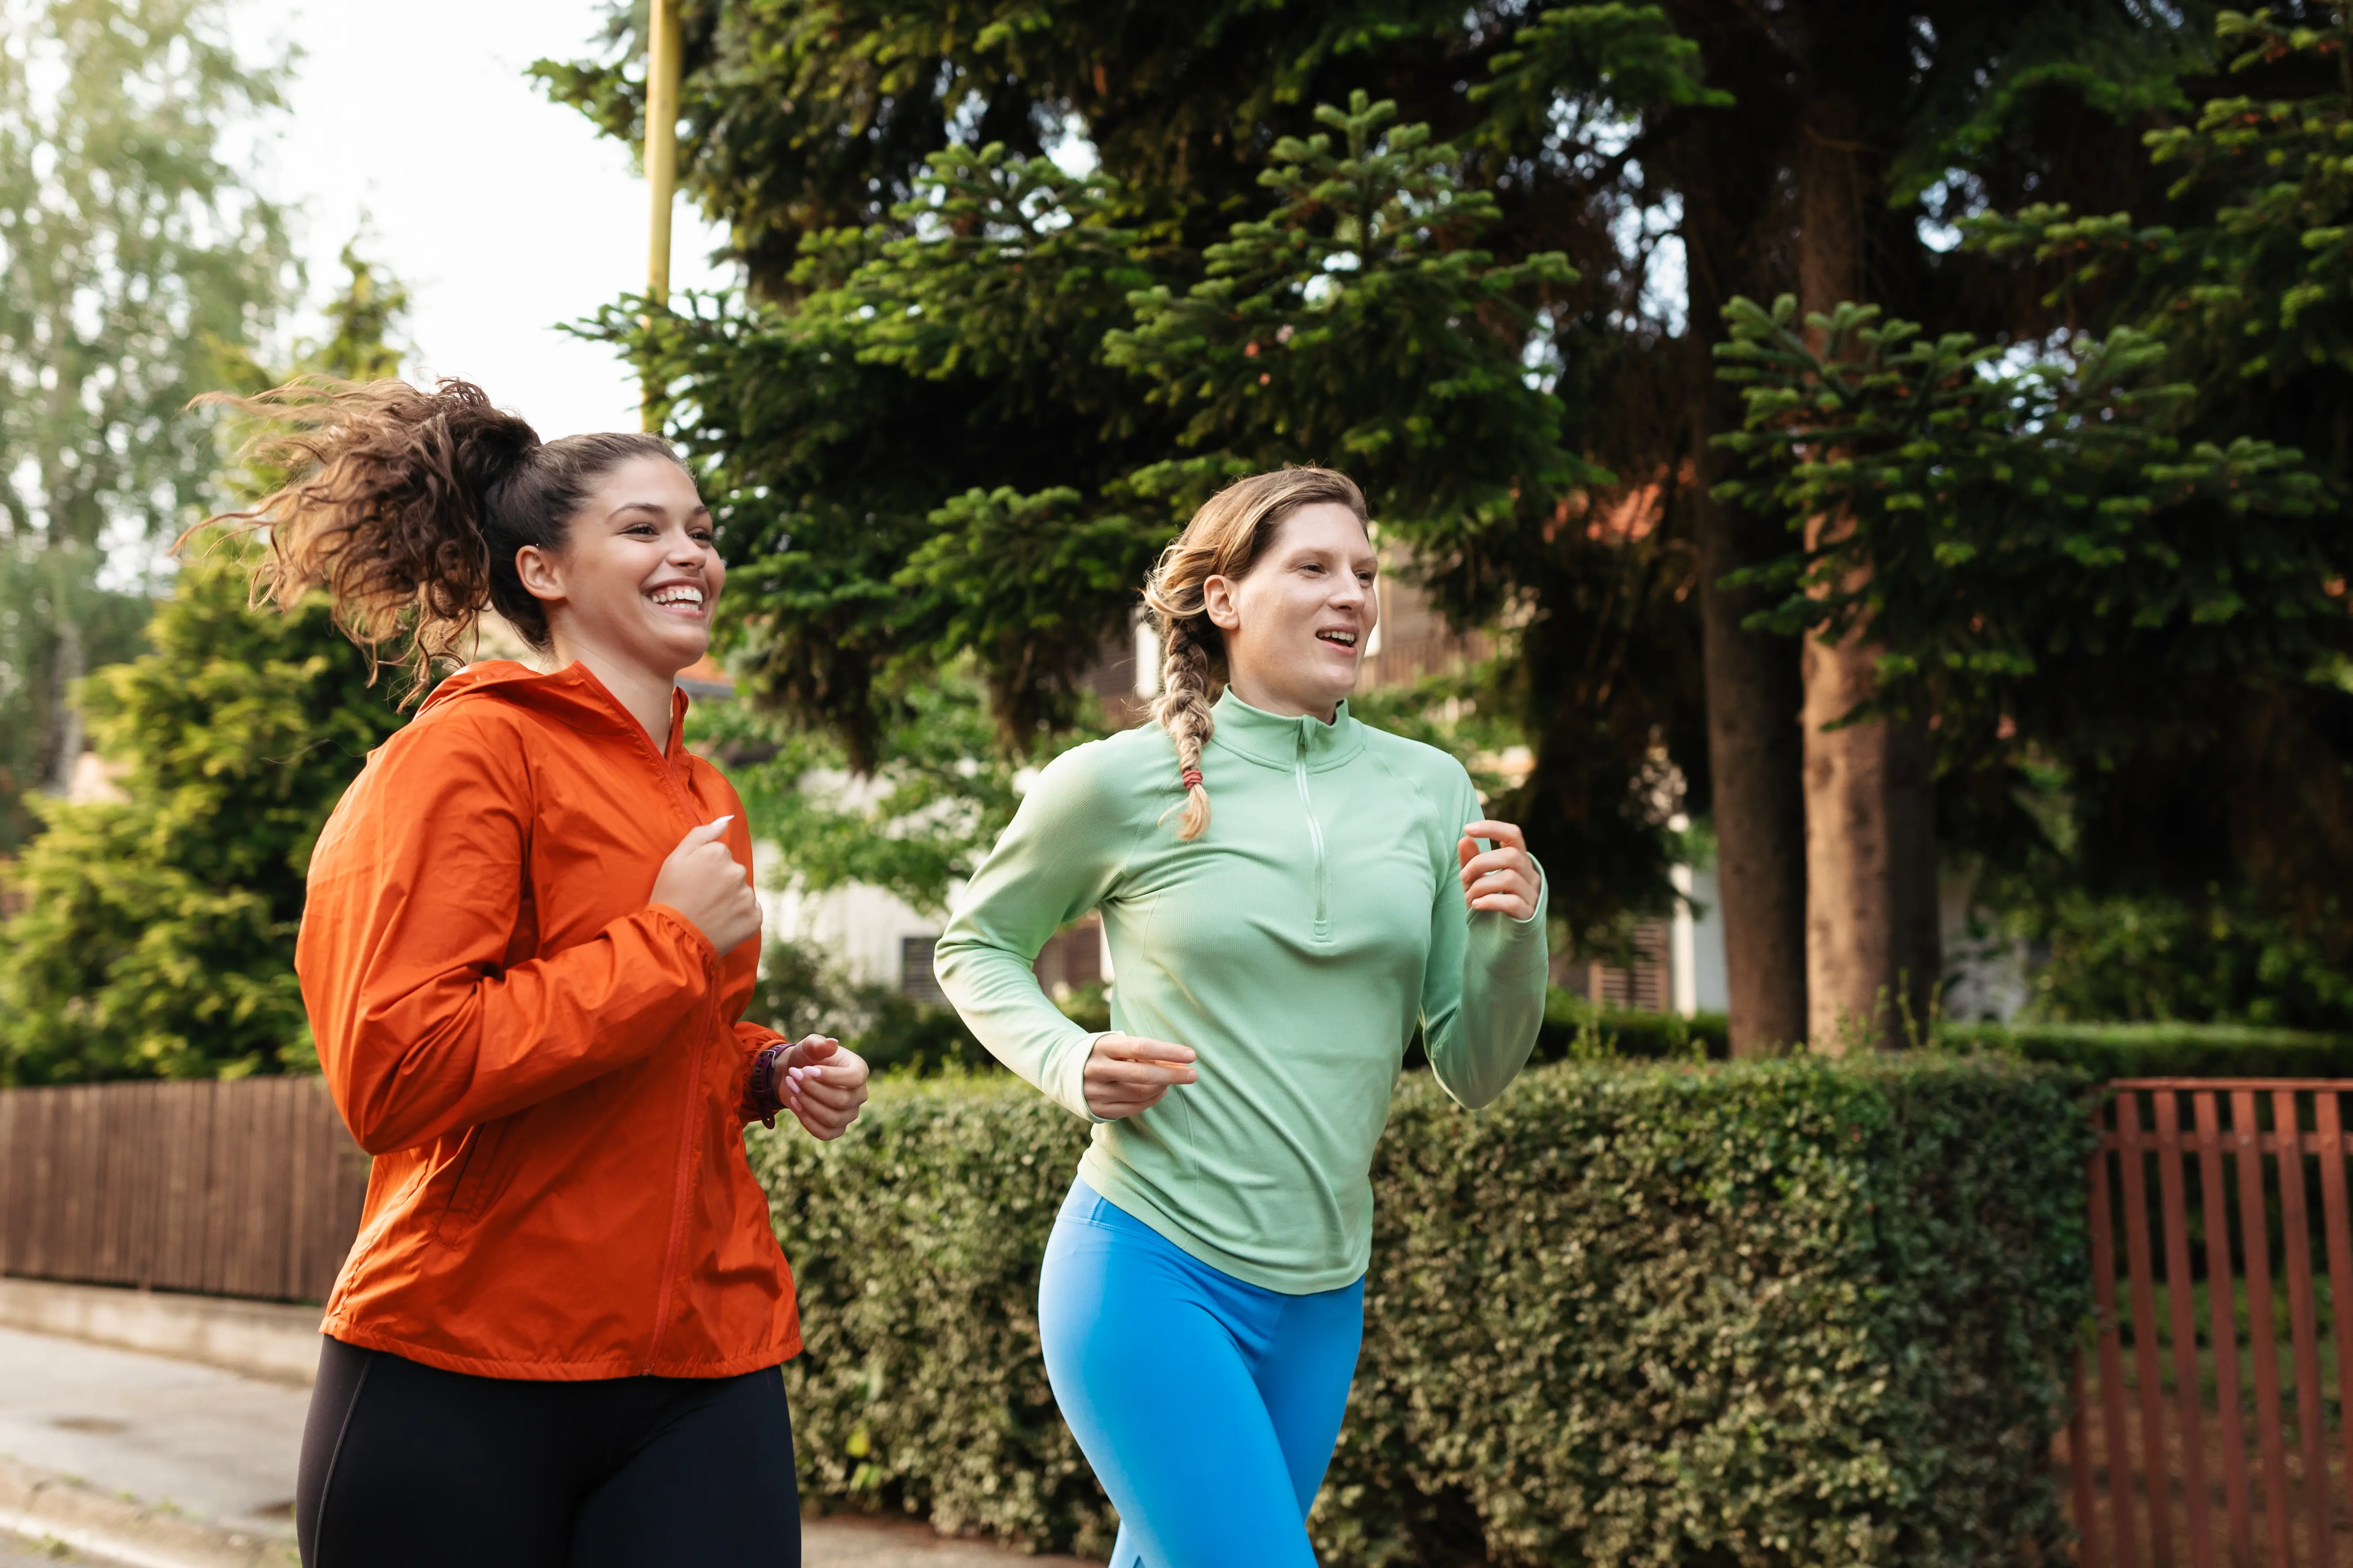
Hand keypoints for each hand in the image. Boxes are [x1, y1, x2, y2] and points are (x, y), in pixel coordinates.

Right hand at [649, 817, 762, 955]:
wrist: (673, 938)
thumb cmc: (669, 896)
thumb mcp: (675, 859)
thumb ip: (701, 834)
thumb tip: (726, 820)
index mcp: (719, 854)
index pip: (720, 855)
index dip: (705, 869)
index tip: (693, 882)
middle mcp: (737, 871)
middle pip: (733, 872)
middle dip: (720, 883)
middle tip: (699, 899)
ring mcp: (747, 896)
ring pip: (741, 892)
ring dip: (729, 901)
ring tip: (708, 913)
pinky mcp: (754, 918)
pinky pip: (750, 912)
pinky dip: (738, 917)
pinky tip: (721, 923)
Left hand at [780, 1036, 869, 1139]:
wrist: (794, 1076)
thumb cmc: (806, 1058)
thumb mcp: (809, 1046)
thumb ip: (818, 1044)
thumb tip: (832, 1043)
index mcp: (859, 1070)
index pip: (855, 1078)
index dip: (831, 1077)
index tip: (806, 1069)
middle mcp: (859, 1094)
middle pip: (842, 1100)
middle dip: (813, 1089)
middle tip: (793, 1075)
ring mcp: (849, 1114)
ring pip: (832, 1118)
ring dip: (807, 1104)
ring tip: (792, 1087)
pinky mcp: (837, 1128)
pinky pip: (825, 1133)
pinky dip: (807, 1121)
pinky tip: (795, 1103)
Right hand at [1083, 1033, 1196, 1119]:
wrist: (1062, 1069)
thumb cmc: (1102, 1053)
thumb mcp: (1116, 1044)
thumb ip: (1141, 1051)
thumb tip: (1176, 1061)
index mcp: (1103, 1046)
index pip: (1141, 1048)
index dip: (1168, 1052)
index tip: (1191, 1055)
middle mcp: (1097, 1069)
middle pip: (1143, 1075)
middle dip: (1172, 1075)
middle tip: (1193, 1075)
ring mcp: (1095, 1092)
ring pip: (1140, 1094)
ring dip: (1163, 1088)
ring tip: (1173, 1081)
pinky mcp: (1096, 1110)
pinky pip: (1132, 1109)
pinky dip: (1151, 1101)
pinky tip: (1160, 1092)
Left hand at [1458, 820, 1540, 920]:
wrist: (1503, 937)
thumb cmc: (1490, 902)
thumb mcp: (1475, 880)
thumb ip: (1471, 861)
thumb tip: (1464, 839)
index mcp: (1519, 860)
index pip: (1513, 834)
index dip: (1492, 828)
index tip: (1467, 828)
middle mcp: (1530, 874)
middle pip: (1510, 856)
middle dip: (1480, 863)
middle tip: (1463, 876)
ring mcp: (1532, 894)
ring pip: (1509, 878)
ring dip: (1481, 885)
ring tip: (1469, 895)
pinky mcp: (1529, 914)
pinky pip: (1512, 902)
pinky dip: (1490, 901)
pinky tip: (1477, 905)